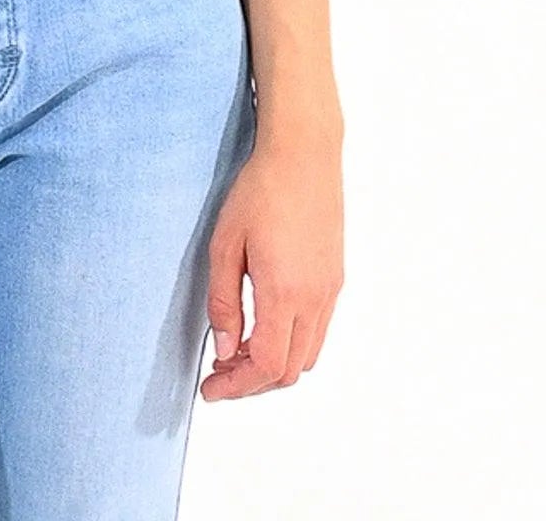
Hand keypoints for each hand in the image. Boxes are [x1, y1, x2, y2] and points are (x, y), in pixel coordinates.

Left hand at [201, 132, 343, 399]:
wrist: (304, 155)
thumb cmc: (260, 191)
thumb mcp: (225, 244)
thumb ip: (223, 302)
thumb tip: (224, 350)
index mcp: (284, 292)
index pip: (265, 366)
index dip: (236, 386)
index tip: (210, 390)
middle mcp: (314, 298)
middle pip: (288, 370)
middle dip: (252, 381)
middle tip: (218, 372)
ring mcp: (330, 290)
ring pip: (307, 355)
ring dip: (273, 364)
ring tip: (237, 349)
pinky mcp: (335, 279)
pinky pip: (317, 330)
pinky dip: (291, 343)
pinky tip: (263, 324)